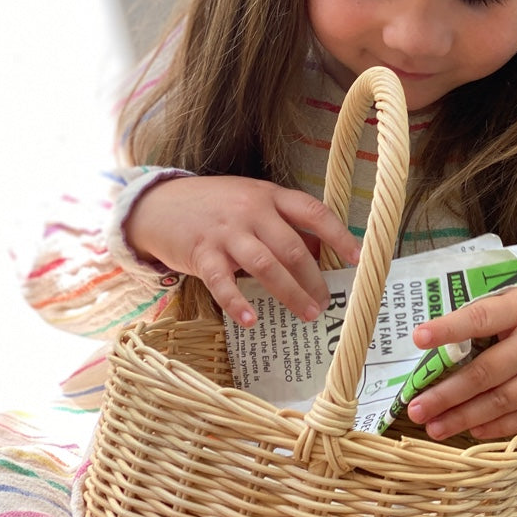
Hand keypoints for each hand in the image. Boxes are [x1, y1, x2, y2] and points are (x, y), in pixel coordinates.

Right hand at [125, 175, 361, 325]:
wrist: (158, 204)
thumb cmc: (215, 207)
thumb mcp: (252, 204)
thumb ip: (282, 225)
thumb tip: (319, 256)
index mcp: (269, 196)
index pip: (313, 212)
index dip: (339, 235)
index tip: (358, 258)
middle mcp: (251, 210)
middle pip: (293, 247)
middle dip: (314, 279)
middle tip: (326, 303)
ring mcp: (226, 231)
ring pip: (266, 265)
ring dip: (290, 293)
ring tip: (307, 314)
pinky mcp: (201, 253)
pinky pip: (223, 282)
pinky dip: (239, 303)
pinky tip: (253, 321)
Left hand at [406, 268, 516, 439]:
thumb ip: (509, 308)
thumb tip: (466, 329)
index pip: (482, 316)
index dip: (448, 328)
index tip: (417, 337)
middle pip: (485, 373)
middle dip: (446, 393)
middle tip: (414, 408)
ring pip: (502, 402)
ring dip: (464, 418)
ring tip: (433, 429)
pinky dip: (499, 428)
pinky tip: (475, 433)